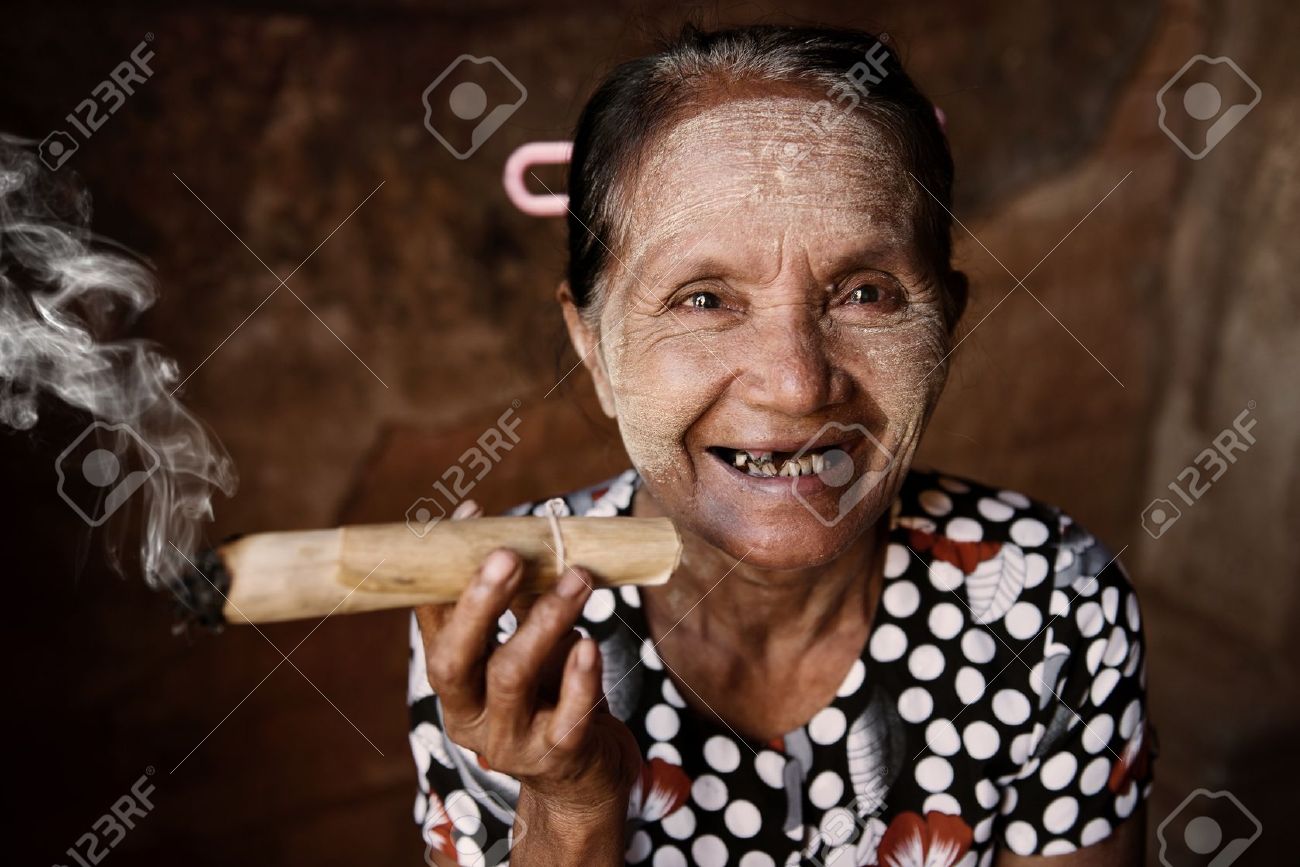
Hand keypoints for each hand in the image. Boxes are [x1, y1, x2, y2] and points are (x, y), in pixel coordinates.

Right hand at [414, 500, 641, 818]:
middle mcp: (468, 715)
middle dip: (479, 603)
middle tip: (508, 553)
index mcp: (452, 683)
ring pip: (511, 677)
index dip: (446, 569)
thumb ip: (520, 605)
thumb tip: (524, 534)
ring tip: (578, 578)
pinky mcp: (557, 756)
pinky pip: (566, 715)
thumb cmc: (549, 700)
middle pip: (454, 659)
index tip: (469, 514)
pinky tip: (590, 643)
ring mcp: (510, 740)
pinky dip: (578, 676)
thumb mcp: (526, 651)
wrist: (583, 780)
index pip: (434, 622)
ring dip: (544, 620)